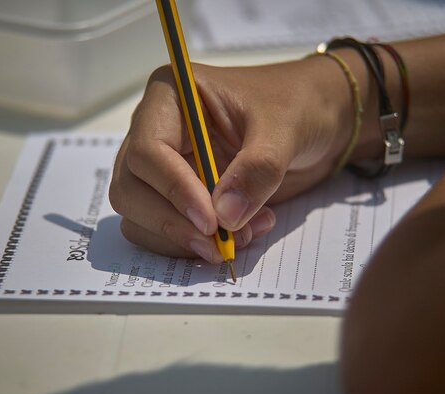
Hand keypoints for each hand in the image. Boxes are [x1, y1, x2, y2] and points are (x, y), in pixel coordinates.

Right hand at [109, 58, 351, 261]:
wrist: (314, 120)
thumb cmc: (296, 105)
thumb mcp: (284, 129)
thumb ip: (257, 169)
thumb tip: (224, 217)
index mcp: (170, 98)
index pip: (148, 151)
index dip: (174, 190)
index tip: (211, 220)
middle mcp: (156, 132)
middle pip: (131, 189)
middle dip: (172, 223)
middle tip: (219, 243)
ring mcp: (164, 167)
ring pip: (140, 216)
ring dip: (185, 238)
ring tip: (243, 233)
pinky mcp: (178, 196)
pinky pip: (165, 230)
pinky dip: (195, 243)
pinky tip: (242, 231)